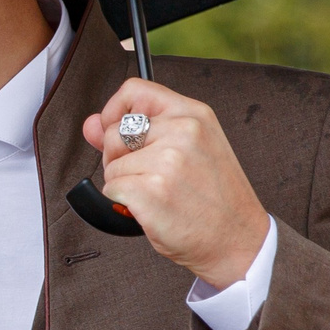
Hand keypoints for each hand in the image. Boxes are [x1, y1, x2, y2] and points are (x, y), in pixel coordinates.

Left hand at [81, 81, 269, 284]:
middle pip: (113, 132)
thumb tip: (91, 124)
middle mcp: (182, 131)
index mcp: (193, 114)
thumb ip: (139, 131)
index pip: (135, 89)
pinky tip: (151, 208)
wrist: (238, 239)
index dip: (115, 110)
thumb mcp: (190, 149)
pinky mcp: (152, 191)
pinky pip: (111, 189)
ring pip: (111, 165)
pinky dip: (123, 203)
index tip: (114, 128)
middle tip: (148, 176)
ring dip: (123, 185)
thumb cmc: (215, 199)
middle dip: (118, 158)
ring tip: (157, 194)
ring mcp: (167, 161)